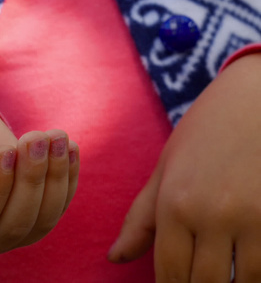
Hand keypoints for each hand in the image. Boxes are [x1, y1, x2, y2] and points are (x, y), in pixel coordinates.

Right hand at [0, 101, 79, 261]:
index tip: (7, 149)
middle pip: (12, 225)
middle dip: (30, 181)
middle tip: (37, 138)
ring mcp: (1, 231)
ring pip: (40, 221)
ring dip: (54, 179)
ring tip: (56, 137)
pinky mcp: (24, 215)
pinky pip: (53, 208)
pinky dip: (66, 179)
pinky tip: (69, 148)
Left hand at [108, 53, 260, 281]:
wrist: (255, 97)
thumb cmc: (205, 131)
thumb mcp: (166, 169)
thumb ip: (140, 218)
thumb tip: (115, 258)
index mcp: (175, 205)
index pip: (169, 273)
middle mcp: (211, 216)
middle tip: (192, 278)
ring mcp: (252, 218)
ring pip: (241, 282)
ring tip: (218, 272)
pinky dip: (255, 273)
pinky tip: (244, 265)